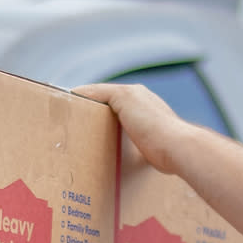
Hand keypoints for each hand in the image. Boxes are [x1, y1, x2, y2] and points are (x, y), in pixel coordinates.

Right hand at [71, 83, 186, 174]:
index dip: (84, 97)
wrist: (175, 148)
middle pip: (108, 108)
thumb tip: (81, 91)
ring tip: (85, 139)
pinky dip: (113, 144)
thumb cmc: (152, 123)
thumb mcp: (123, 97)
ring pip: (115, 125)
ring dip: (101, 130)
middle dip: (91, 114)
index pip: (101, 91)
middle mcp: (140, 106)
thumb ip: (102, 92)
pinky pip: (124, 142)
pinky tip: (106, 151)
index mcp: (133, 93)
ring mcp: (144, 126)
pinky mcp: (146, 144)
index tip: (67, 106)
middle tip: (73, 125)